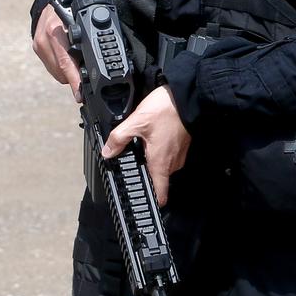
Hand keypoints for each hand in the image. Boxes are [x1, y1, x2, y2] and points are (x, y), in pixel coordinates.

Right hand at [32, 3, 81, 102]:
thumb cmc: (75, 7)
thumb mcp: (84, 20)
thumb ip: (89, 39)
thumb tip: (98, 63)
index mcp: (57, 32)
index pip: (66, 64)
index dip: (75, 82)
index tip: (79, 96)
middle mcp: (45, 40)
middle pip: (61, 72)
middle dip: (75, 76)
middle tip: (88, 74)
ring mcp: (38, 43)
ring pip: (56, 71)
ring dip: (68, 71)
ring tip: (78, 61)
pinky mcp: (36, 46)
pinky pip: (51, 65)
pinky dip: (61, 65)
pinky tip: (68, 55)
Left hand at [102, 85, 190, 205]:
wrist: (188, 96)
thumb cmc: (166, 110)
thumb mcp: (136, 122)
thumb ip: (118, 138)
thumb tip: (108, 151)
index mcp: (160, 162)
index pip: (160, 194)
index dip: (149, 199)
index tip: (140, 199)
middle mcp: (172, 162)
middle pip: (157, 178)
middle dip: (144, 171)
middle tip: (133, 159)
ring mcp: (179, 154)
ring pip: (163, 166)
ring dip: (152, 160)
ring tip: (142, 145)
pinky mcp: (182, 145)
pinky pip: (169, 155)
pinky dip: (160, 151)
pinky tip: (153, 137)